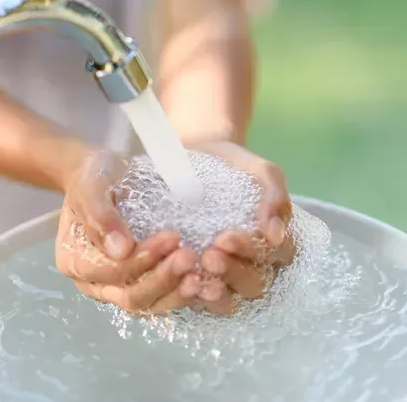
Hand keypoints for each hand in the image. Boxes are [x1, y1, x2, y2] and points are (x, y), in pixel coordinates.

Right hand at [55, 148, 198, 313]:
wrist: (105, 173)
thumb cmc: (94, 176)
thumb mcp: (90, 186)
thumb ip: (100, 216)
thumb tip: (120, 250)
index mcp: (75, 260)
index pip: (110, 271)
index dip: (141, 259)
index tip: (172, 237)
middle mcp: (95, 282)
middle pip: (130, 296)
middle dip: (163, 278)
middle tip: (190, 256)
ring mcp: (118, 287)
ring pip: (148, 304)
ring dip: (175, 292)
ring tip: (201, 276)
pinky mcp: (141, 283)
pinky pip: (161, 298)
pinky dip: (181, 293)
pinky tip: (204, 282)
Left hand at [192, 141, 294, 313]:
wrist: (196, 158)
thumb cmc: (233, 165)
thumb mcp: (259, 170)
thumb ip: (274, 194)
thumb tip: (275, 233)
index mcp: (274, 241)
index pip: (273, 256)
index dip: (252, 252)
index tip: (226, 237)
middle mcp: (255, 264)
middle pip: (255, 284)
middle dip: (232, 272)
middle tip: (209, 255)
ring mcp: (228, 276)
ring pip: (232, 300)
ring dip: (216, 292)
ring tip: (195, 277)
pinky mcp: (202, 281)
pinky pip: (203, 300)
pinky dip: (194, 298)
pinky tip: (182, 285)